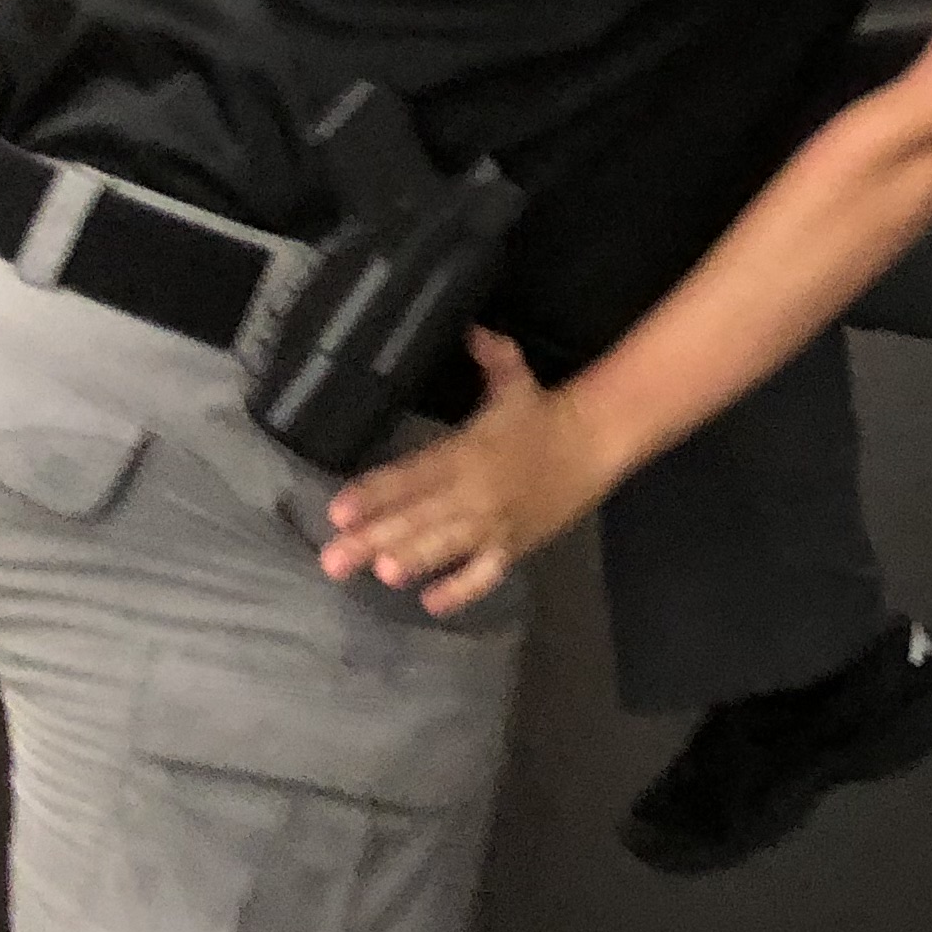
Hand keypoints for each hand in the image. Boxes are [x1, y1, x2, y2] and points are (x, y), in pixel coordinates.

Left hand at [317, 329, 613, 616]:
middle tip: (334, 560)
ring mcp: (496, 524)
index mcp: (467, 452)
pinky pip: (485, 574)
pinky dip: (461, 590)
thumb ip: (490, 355)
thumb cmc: (543, 413)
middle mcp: (476, 492)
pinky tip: (430, 603)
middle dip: (374, 538)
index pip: (412, 475)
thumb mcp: (513, 379)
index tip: (338, 509)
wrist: (597, 442)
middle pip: (418, 518)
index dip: (375, 492)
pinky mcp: (515, 547)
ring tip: (382, 574)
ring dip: (415, 559)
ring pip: (448, 547)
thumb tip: (471, 327)